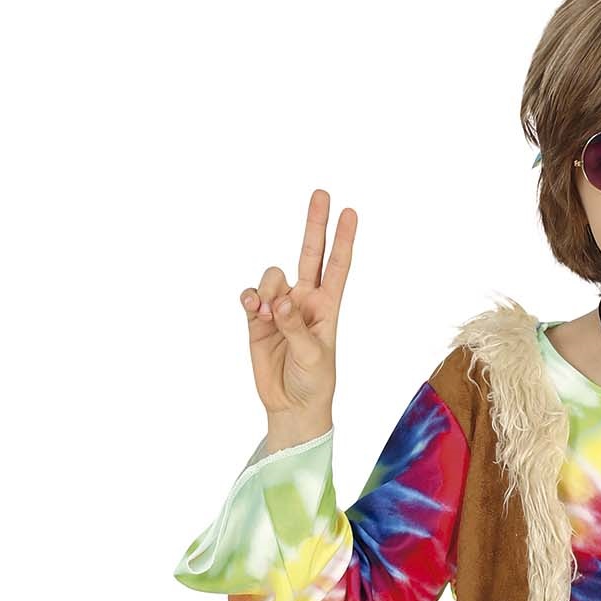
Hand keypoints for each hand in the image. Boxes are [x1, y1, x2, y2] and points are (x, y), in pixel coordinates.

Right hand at [239, 187, 356, 438]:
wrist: (291, 407)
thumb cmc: (314, 382)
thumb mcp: (314, 356)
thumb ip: (296, 326)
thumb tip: (280, 300)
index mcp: (327, 307)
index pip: (337, 267)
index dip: (343, 240)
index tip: (350, 212)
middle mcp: (304, 301)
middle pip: (309, 254)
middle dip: (315, 224)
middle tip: (322, 193)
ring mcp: (279, 308)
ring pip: (272, 277)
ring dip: (269, 290)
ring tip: (270, 316)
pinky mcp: (257, 320)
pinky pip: (250, 297)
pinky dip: (250, 298)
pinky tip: (253, 309)